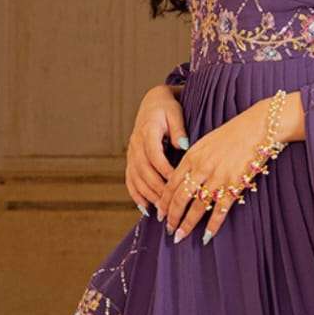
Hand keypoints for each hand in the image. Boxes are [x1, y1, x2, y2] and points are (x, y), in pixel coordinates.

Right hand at [125, 83, 187, 219]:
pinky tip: (145, 208)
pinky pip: (130, 180)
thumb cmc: (167, 109)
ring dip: (147, 195)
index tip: (176, 184)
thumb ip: (179, 129)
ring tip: (161, 210)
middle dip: (156, 189)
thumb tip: (183, 145)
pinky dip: (136, 195)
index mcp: (148, 131)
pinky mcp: (131, 160)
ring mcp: (131, 153)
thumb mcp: (175, 114)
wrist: (152, 104)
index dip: (164, 170)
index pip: (154, 155)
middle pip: (144, 170)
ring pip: (136, 178)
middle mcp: (136, 144)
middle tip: (170, 205)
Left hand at [166, 94, 292, 243]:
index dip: (164, 201)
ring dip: (187, 224)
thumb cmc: (233, 134)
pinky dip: (212, 225)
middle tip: (168, 229)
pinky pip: (220, 210)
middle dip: (172, 216)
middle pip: (180, 198)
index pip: (172, 184)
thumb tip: (183, 178)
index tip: (160, 213)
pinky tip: (206, 236)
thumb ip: (193, 160)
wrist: (257, 127)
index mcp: (192, 157)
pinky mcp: (234, 185)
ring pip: (197, 207)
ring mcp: (218, 178)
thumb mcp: (205, 142)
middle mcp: (201, 168)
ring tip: (180, 236)